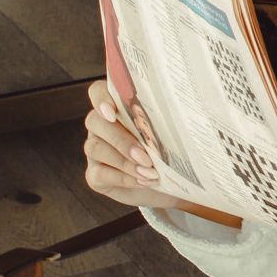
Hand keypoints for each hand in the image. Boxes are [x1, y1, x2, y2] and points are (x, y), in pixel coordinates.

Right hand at [82, 79, 199, 214]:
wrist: (169, 185)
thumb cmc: (170, 152)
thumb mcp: (172, 133)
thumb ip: (167, 120)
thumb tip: (181, 114)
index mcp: (117, 107)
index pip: (97, 92)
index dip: (100, 98)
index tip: (112, 112)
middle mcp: (101, 126)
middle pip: (95, 121)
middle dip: (121, 140)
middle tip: (145, 156)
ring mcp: (95, 149)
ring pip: (95, 148)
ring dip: (124, 161)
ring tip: (149, 172)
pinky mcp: (95, 174)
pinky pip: (100, 173)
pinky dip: (123, 178)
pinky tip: (142, 181)